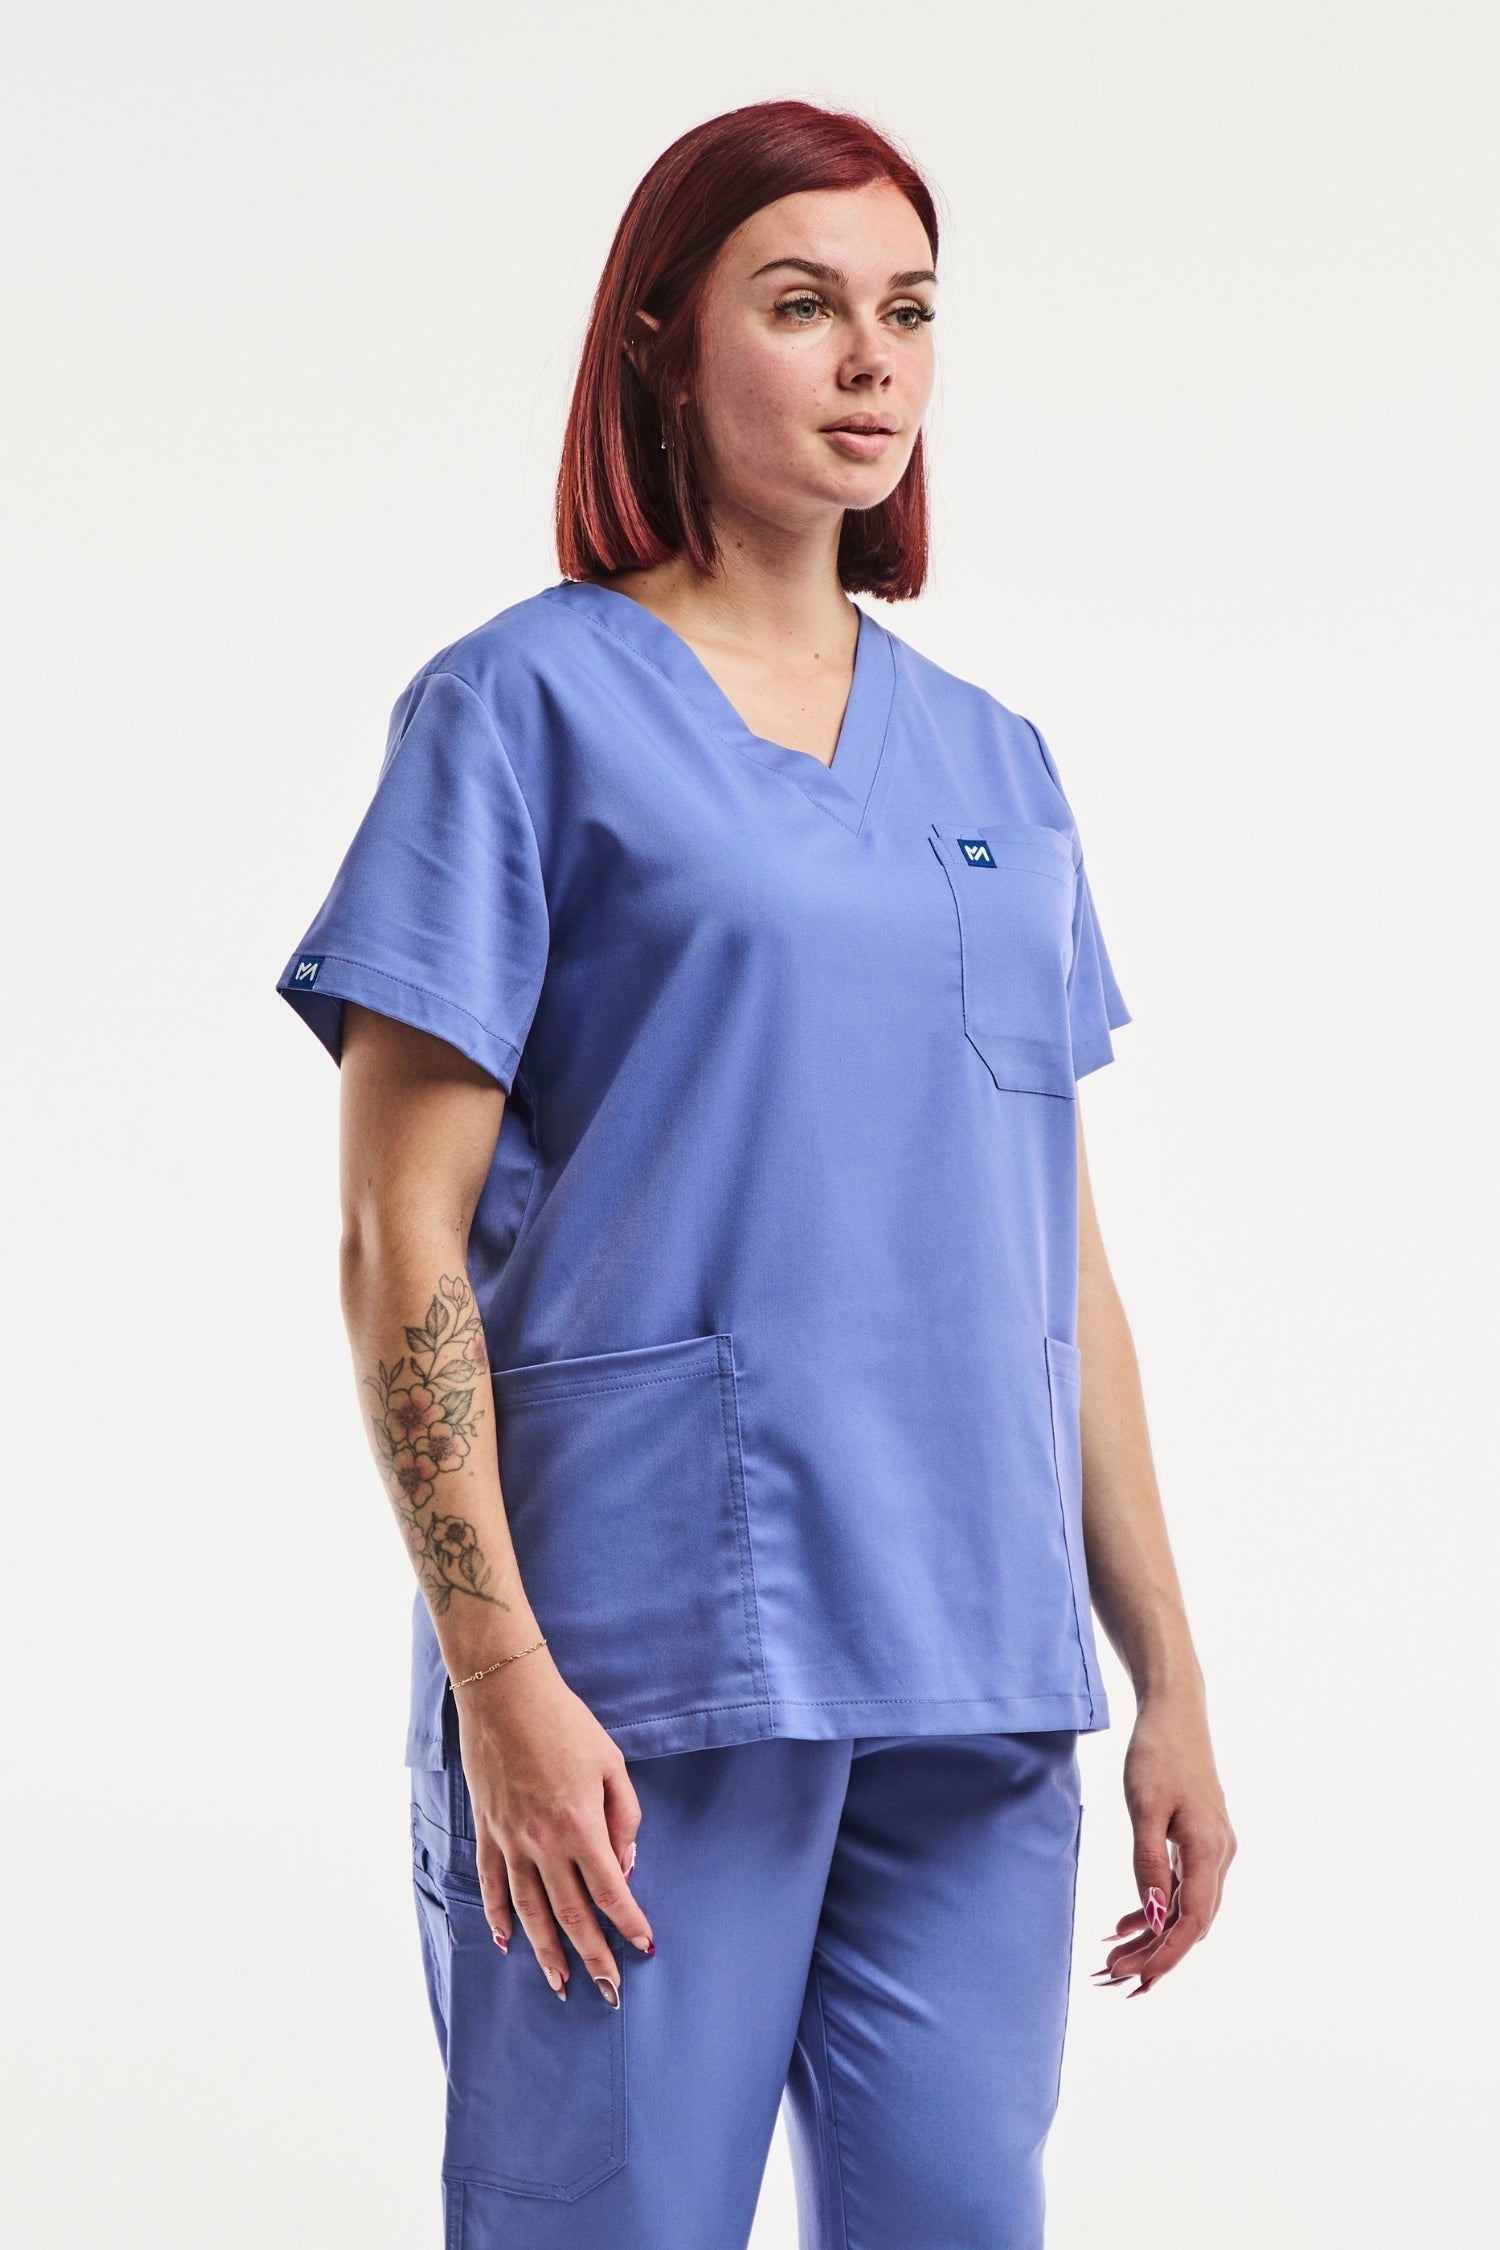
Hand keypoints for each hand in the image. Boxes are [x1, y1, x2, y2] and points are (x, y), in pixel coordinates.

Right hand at [453, 1646, 655, 2004]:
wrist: (505, 1694)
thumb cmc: (566, 1722)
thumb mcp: (612, 1763)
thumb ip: (625, 1818)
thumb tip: (626, 1865)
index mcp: (581, 1825)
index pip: (610, 1891)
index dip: (628, 1923)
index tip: (644, 1947)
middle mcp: (543, 1843)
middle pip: (571, 1914)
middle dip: (592, 1956)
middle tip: (608, 1990)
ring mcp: (510, 1840)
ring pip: (529, 1912)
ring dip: (546, 1952)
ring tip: (560, 1984)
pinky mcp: (487, 1831)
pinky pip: (493, 1885)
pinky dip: (498, 1917)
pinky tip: (506, 1942)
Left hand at [1094, 1687, 1235, 1997]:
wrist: (1174, 1712)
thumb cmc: (1157, 1754)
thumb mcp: (1145, 1809)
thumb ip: (1149, 1864)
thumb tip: (1155, 1918)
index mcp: (1210, 1849)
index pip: (1193, 1920)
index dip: (1168, 1956)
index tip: (1139, 1981)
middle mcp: (1219, 1854)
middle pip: (1192, 1922)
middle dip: (1157, 1954)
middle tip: (1115, 1977)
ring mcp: (1212, 1847)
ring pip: (1186, 1907)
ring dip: (1154, 1934)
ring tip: (1114, 1957)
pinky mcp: (1199, 1839)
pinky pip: (1181, 1886)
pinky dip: (1156, 1907)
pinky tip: (1125, 1923)